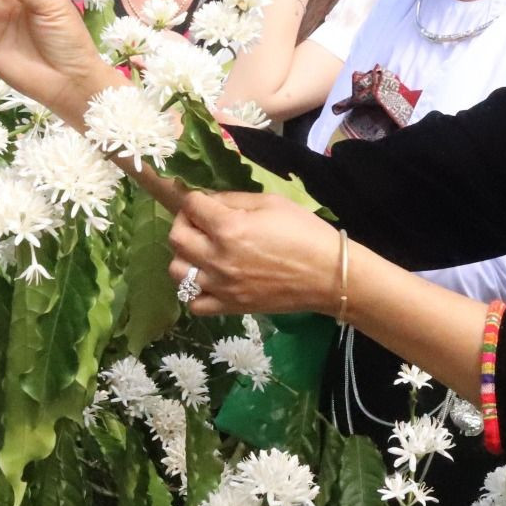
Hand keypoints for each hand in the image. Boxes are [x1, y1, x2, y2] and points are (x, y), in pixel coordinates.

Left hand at [167, 191, 340, 316]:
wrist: (329, 275)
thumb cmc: (305, 233)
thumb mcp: (272, 203)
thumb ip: (235, 200)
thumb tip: (209, 201)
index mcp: (229, 228)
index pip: (190, 206)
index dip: (195, 199)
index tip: (204, 201)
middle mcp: (218, 258)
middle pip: (175, 238)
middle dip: (184, 223)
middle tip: (201, 223)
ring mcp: (221, 286)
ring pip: (176, 271)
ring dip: (185, 257)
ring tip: (203, 252)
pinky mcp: (229, 306)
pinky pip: (193, 303)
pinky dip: (195, 291)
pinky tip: (209, 280)